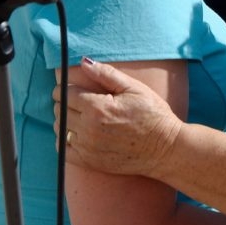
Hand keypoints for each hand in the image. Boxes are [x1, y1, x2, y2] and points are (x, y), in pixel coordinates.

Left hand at [57, 59, 180, 177]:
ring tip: (83, 118)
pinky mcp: (89, 162)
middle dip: (66, 103)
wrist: (165, 148)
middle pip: (60, 110)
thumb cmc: (152, 114)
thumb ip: (107, 74)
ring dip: (66, 121)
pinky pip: (63, 149)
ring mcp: (87, 147)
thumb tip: (84, 62)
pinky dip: (66, 141)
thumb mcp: (134, 88)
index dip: (67, 88)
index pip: (65, 93)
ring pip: (60, 129)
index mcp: (98, 107)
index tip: (74, 88)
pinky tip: (80, 135)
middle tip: (81, 102)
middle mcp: (88, 128)